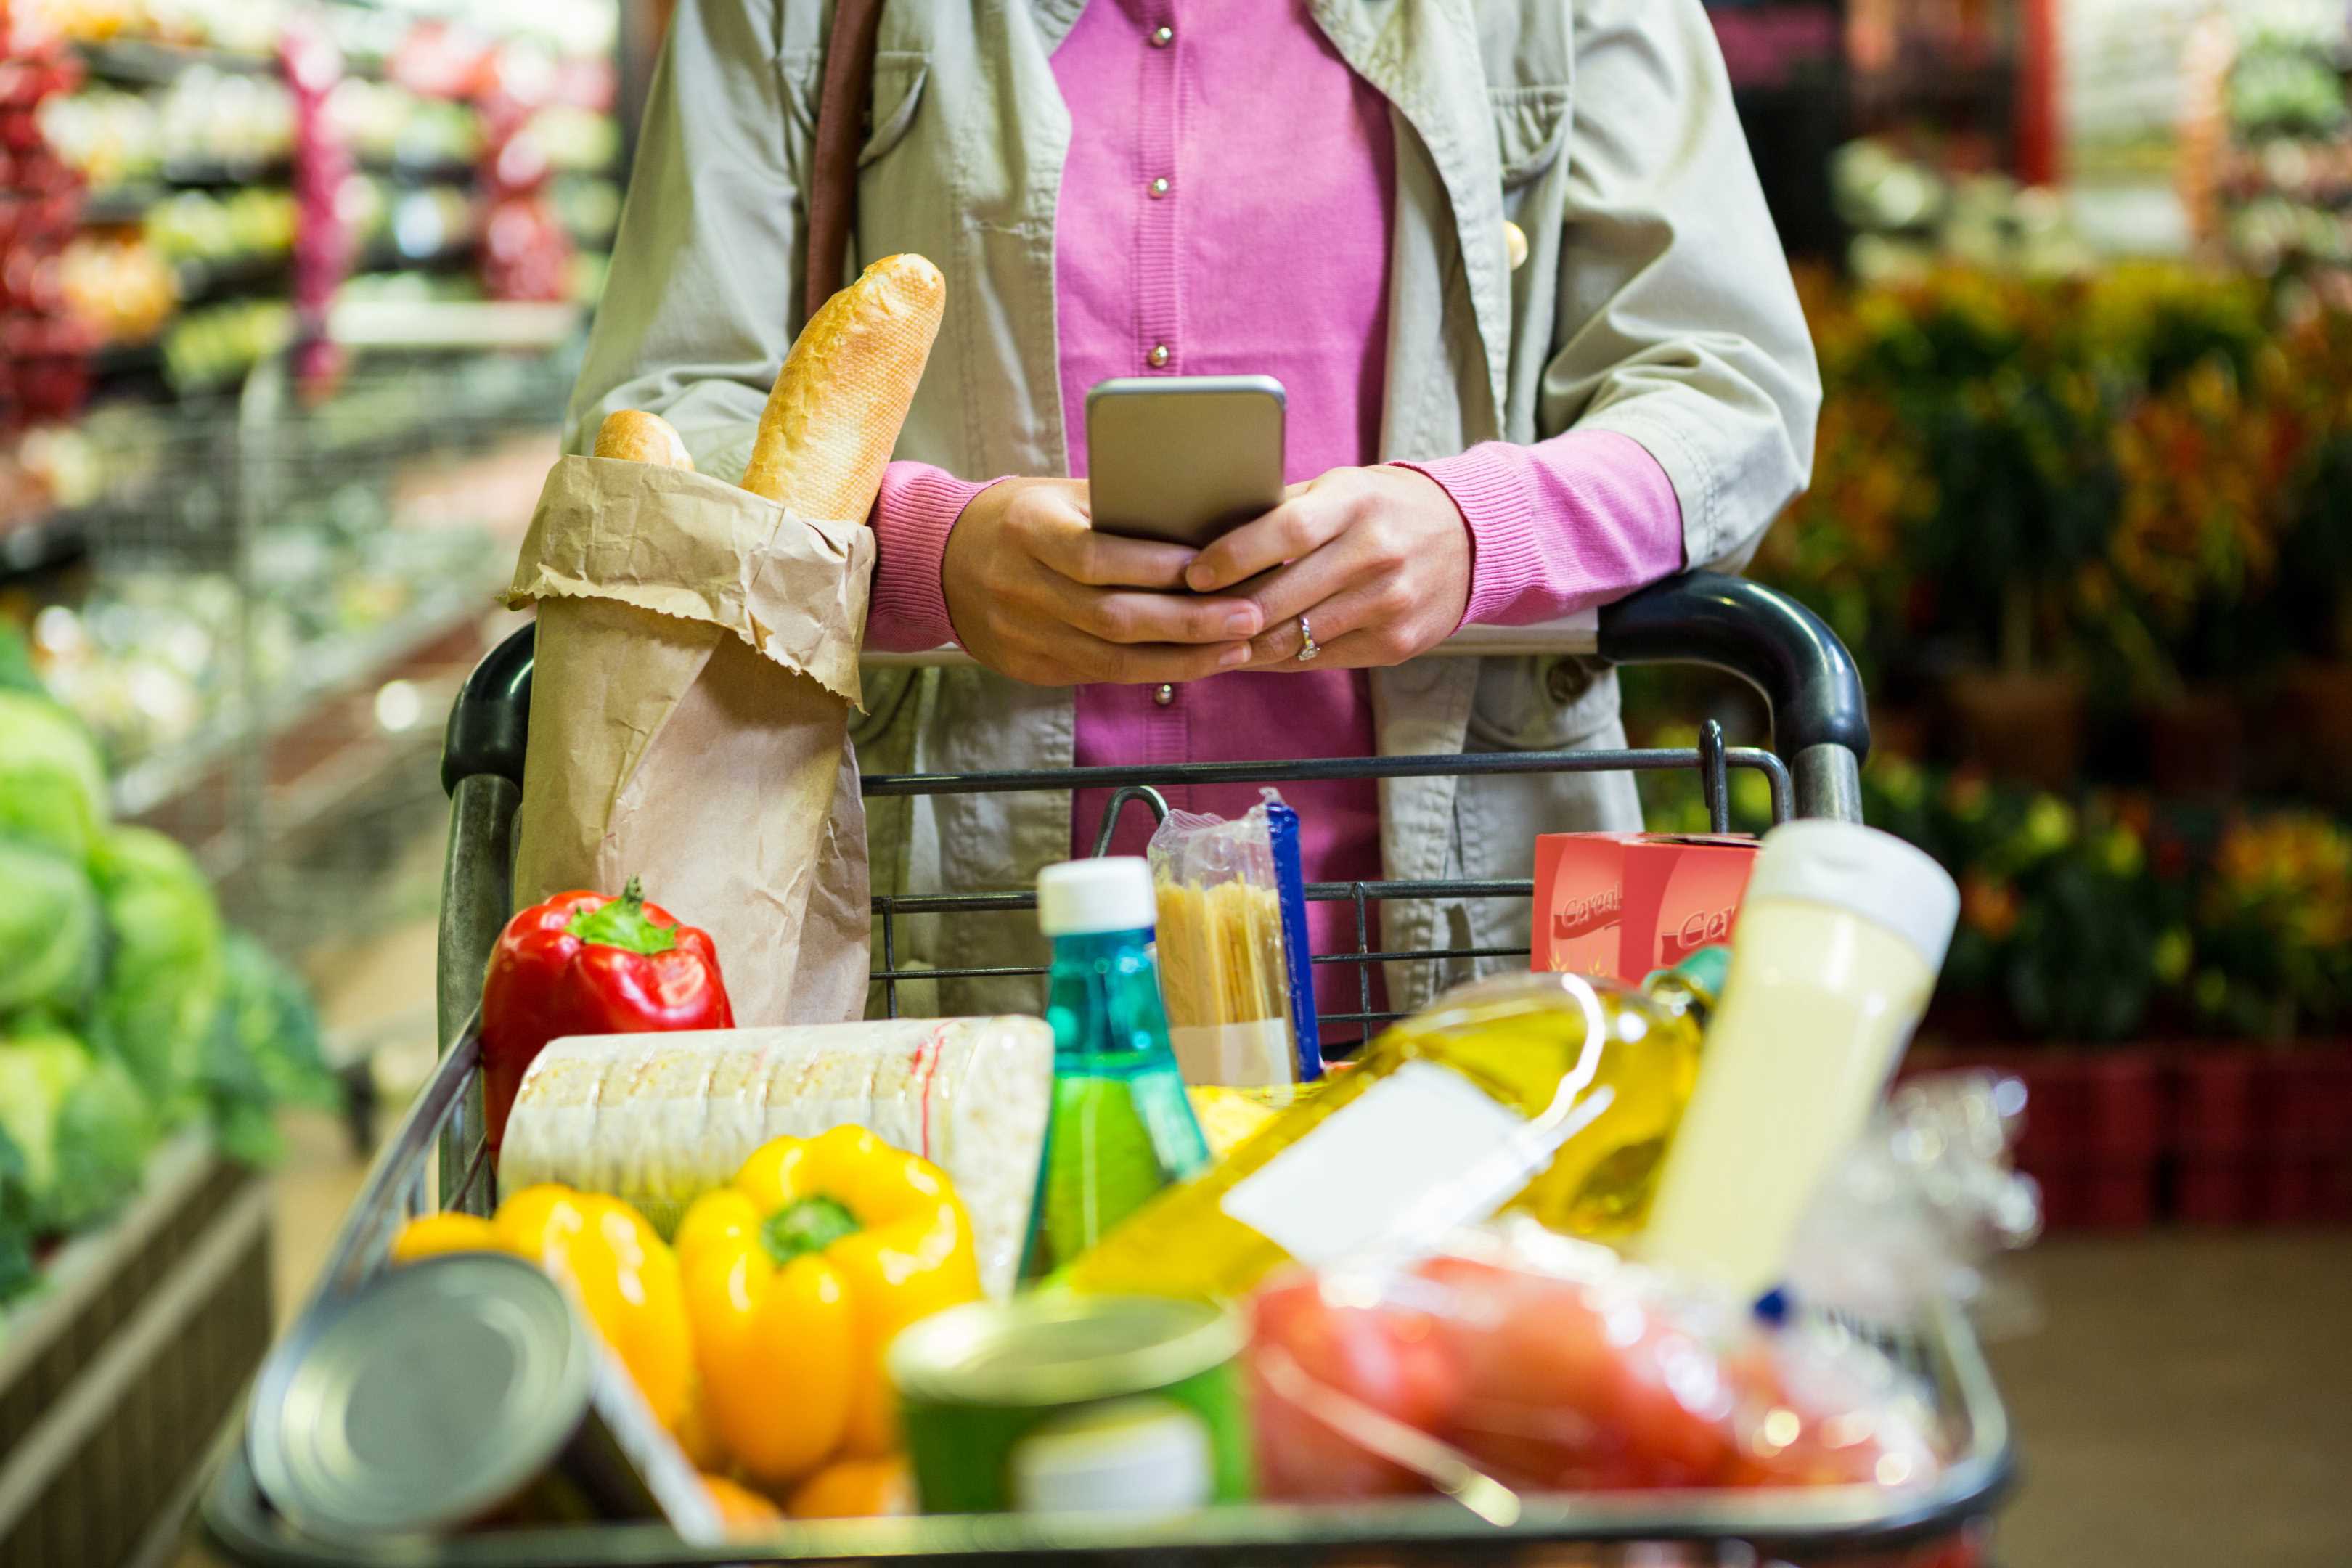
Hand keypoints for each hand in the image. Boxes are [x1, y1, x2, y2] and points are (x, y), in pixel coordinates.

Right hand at [941, 477, 1265, 685]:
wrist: (942, 561)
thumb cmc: (1021, 518)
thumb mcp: (1059, 497)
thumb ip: (1118, 510)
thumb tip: (1202, 524)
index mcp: (1028, 529)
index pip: (1095, 556)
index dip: (1155, 568)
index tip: (1213, 567)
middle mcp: (1020, 587)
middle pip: (1112, 616)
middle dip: (1189, 621)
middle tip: (1249, 617)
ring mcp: (1021, 635)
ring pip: (1112, 658)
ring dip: (1184, 657)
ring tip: (1238, 647)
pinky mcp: (1030, 667)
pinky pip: (1101, 674)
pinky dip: (1155, 670)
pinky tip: (1197, 662)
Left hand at [1184, 466, 1471, 668]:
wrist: (1471, 538)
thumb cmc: (1383, 508)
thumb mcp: (1340, 488)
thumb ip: (1282, 509)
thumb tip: (1206, 533)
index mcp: (1355, 503)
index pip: (1284, 532)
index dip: (1232, 557)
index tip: (1194, 574)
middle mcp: (1376, 553)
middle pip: (1282, 597)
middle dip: (1226, 614)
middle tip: (1186, 619)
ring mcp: (1389, 603)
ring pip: (1296, 638)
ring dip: (1245, 645)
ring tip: (1208, 641)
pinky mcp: (1396, 642)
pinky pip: (1320, 659)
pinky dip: (1281, 659)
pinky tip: (1252, 653)